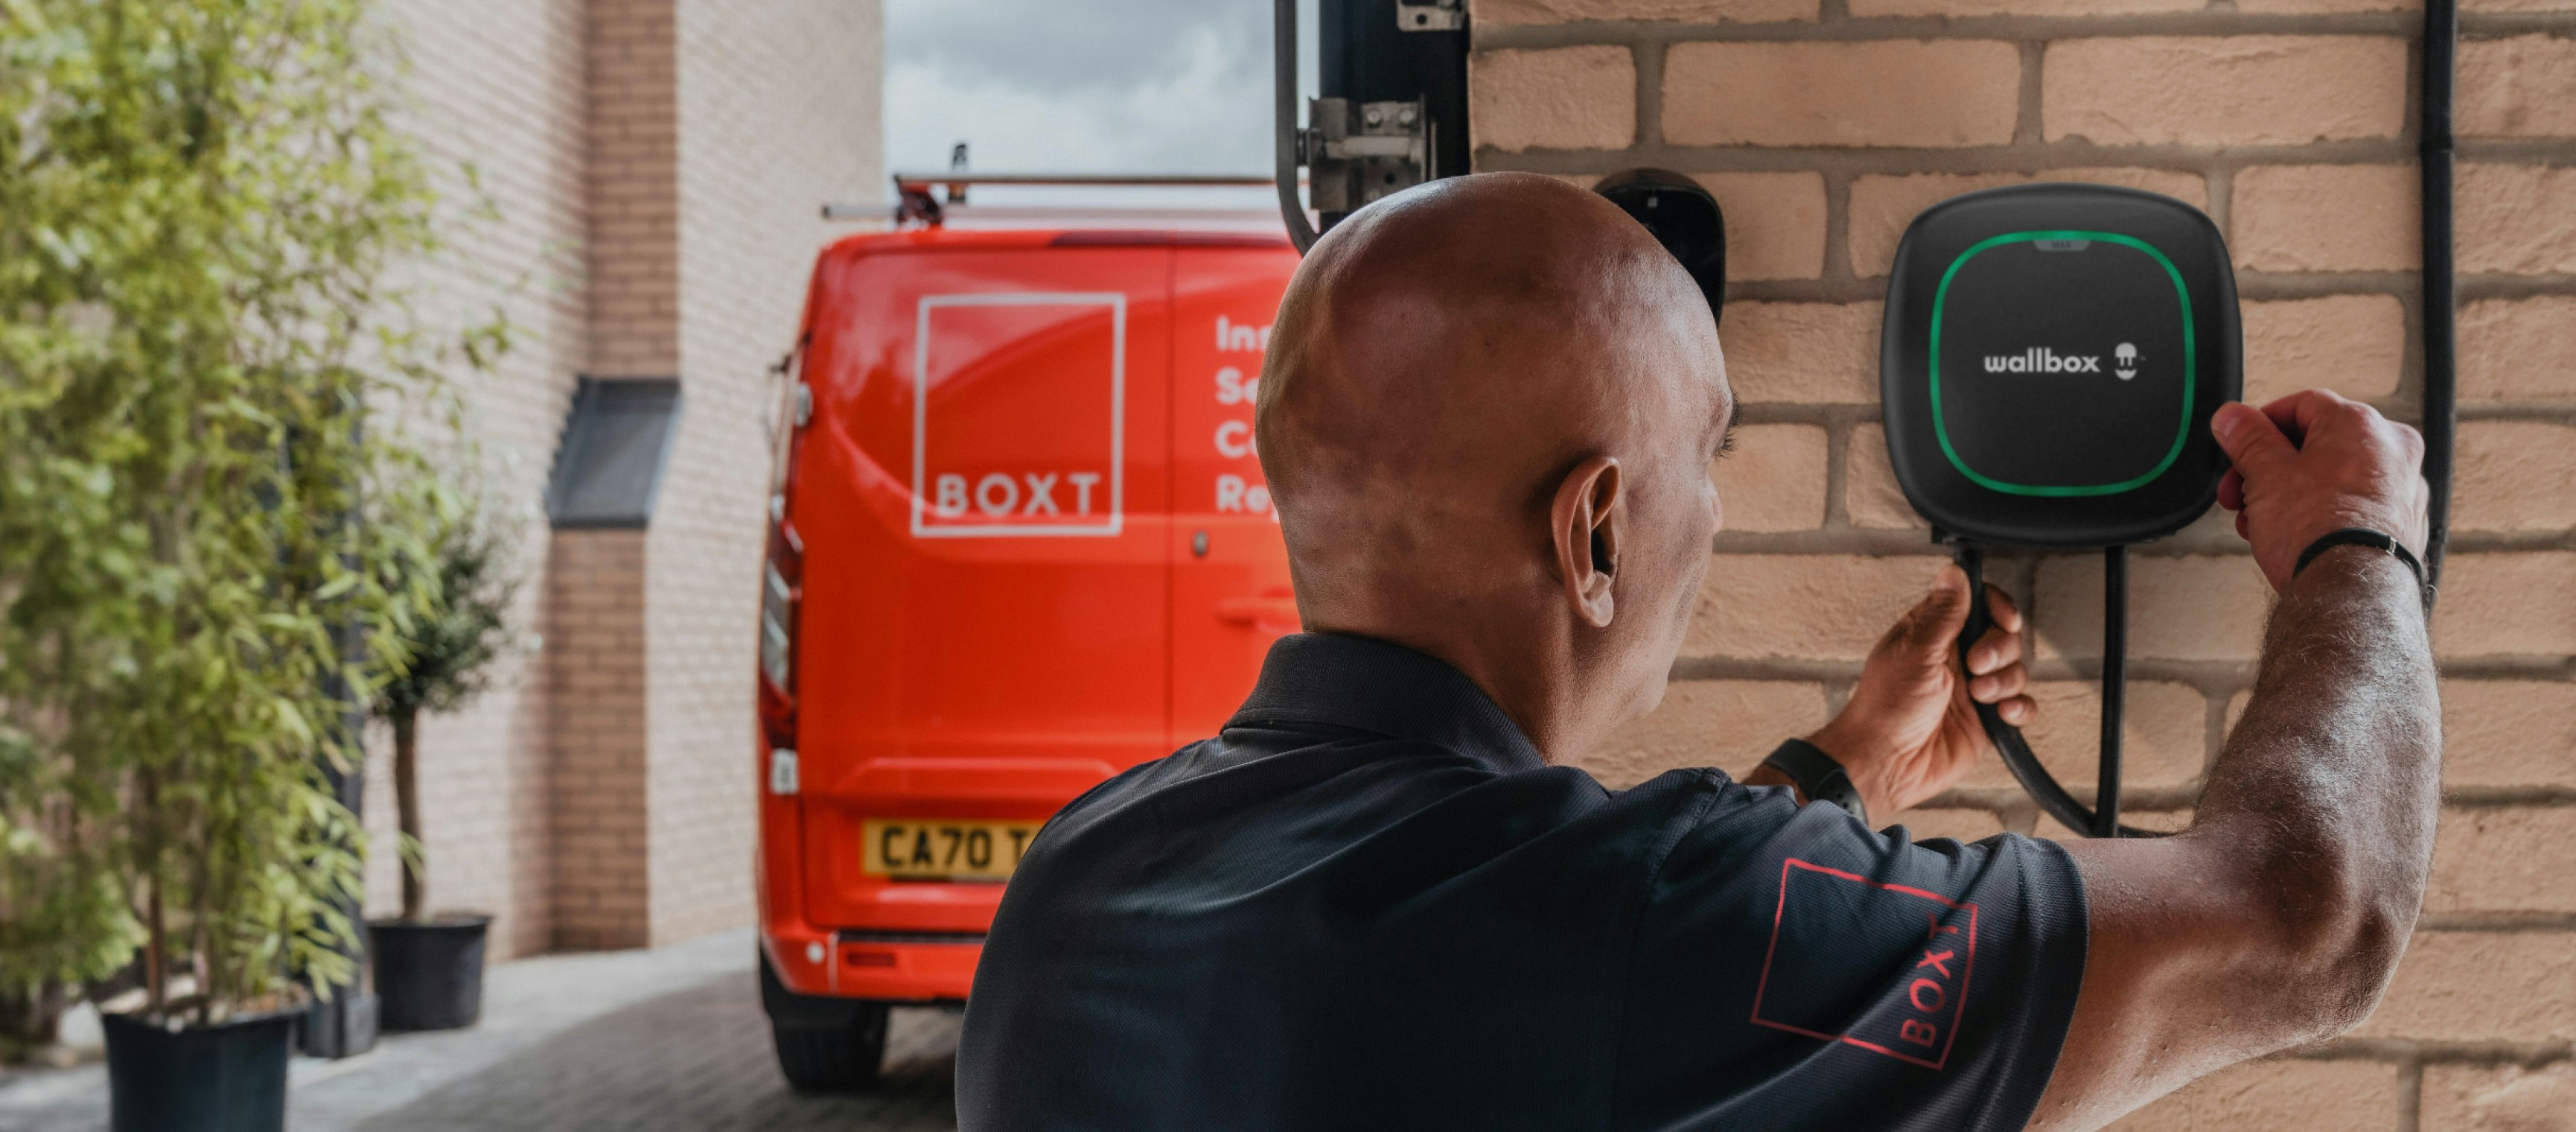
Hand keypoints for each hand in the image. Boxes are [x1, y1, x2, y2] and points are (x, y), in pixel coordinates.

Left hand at [1804, 566, 2031, 817]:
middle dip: (1999, 648)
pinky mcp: (1986, 720)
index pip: (1977, 604)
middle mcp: (1956, 658)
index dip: (1996, 607)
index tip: (2003, 618)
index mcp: (1934, 633)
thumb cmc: (1884, 708)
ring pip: (2015, 669)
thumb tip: (1955, 573)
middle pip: (2003, 636)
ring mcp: (1973, 689)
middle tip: (1975, 666)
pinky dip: (2019, 707)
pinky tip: (2002, 713)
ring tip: (1977, 696)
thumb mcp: (1914, 652)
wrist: (1886, 763)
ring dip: (2003, 681)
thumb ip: (1942, 614)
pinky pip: (2020, 705)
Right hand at [2212, 391, 2428, 592]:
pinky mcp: (2404, 523)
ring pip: (2334, 476)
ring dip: (2290, 493)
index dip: (2259, 425)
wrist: (2352, 591)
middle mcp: (2391, 448)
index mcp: (2360, 423)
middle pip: (2317, 443)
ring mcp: (2403, 487)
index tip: (2239, 443)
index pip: (2301, 404)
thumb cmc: (2320, 532)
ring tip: (2263, 519)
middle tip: (2243, 489)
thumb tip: (2234, 417)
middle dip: (2270, 468)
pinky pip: (2354, 504)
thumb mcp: (2264, 473)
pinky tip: (2294, 534)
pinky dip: (2323, 512)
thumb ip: (2247, 437)